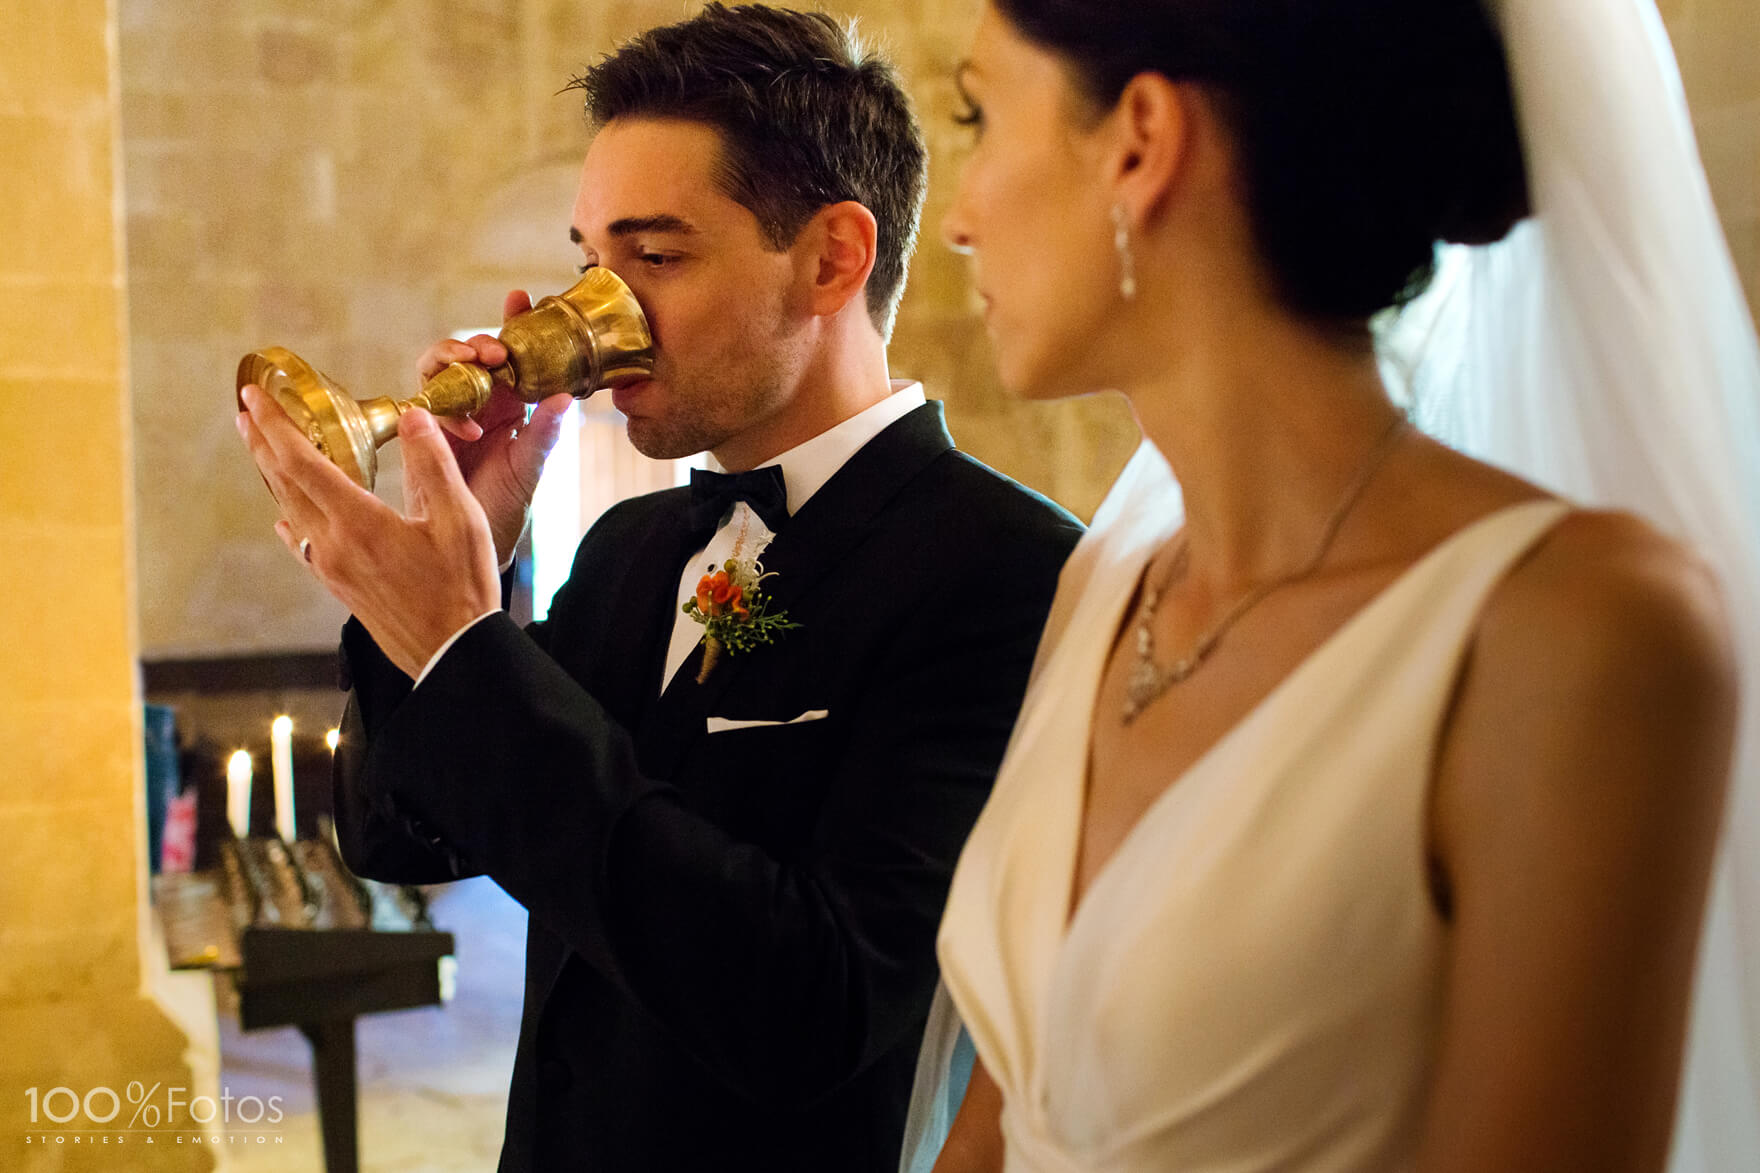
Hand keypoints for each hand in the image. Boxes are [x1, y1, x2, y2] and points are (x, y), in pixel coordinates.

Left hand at [236, 383, 500, 678]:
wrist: (453, 653)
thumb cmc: (462, 589)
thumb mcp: (461, 520)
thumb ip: (434, 465)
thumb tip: (412, 418)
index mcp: (359, 522)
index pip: (301, 461)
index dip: (275, 425)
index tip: (256, 396)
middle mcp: (334, 544)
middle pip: (284, 484)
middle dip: (262, 443)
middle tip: (247, 411)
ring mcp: (333, 568)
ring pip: (290, 511)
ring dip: (273, 476)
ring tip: (263, 450)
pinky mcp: (340, 587)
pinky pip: (302, 545)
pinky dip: (290, 520)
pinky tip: (286, 519)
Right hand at [419, 289, 573, 564]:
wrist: (469, 545)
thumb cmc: (504, 509)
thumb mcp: (529, 470)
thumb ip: (544, 435)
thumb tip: (564, 399)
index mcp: (510, 404)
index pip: (512, 356)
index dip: (513, 323)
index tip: (520, 298)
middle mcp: (478, 403)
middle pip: (469, 354)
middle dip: (477, 342)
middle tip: (494, 350)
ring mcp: (447, 414)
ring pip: (440, 369)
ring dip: (453, 361)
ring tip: (473, 368)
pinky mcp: (421, 431)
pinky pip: (423, 402)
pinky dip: (443, 407)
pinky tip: (466, 427)